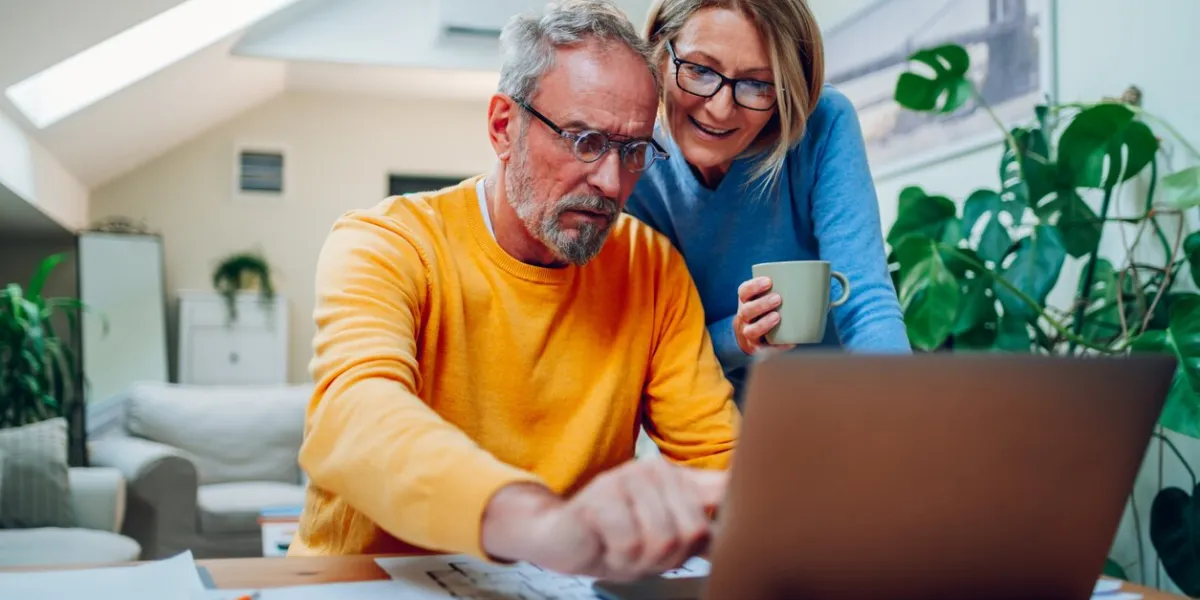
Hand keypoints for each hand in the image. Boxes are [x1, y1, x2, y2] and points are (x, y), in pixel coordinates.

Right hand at [481, 460, 726, 581]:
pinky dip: (619, 556)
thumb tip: (748, 529)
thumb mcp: (667, 534)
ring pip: (662, 539)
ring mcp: (626, 478)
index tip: (754, 507)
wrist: (562, 538)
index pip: (722, 487)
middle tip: (643, 552)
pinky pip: (630, 542)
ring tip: (624, 549)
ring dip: (641, 559)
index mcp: (677, 478)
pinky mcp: (600, 494)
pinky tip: (606, 545)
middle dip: (669, 557)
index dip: (740, 499)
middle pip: (692, 530)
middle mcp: (655, 470)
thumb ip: (702, 526)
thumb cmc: (617, 537)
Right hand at [733, 276, 795, 355]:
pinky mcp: (757, 349)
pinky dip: (776, 347)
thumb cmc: (767, 311)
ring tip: (777, 317)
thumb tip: (821, 289)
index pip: (744, 291)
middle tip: (778, 298)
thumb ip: (786, 291)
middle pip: (746, 310)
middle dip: (761, 304)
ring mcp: (748, 333)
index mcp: (747, 301)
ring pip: (751, 330)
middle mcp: (744, 317)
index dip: (753, 286)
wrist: (752, 337)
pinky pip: (763, 350)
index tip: (769, 281)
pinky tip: (790, 342)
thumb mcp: (768, 298)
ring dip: (764, 323)